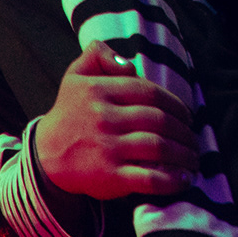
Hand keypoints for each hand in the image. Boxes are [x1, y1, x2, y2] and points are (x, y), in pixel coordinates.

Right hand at [34, 42, 199, 200]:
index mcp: (99, 92)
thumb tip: (128, 63)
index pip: (150, 93)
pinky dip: (172, 181)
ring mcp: (107, 149)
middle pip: (160, 121)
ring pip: (160, 147)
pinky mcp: (110, 177)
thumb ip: (98, 56)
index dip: (176, 105)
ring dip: (185, 155)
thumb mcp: (75, 76)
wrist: (44, 157)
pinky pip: (150, 178)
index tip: (187, 116)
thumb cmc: (68, 116)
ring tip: (193, 159)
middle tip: (193, 139)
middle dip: (185, 132)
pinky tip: (183, 180)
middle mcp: (104, 119)